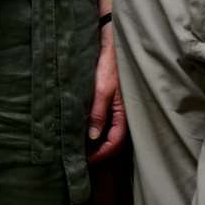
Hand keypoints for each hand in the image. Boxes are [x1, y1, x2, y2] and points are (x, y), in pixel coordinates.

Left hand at [87, 35, 125, 162]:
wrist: (112, 42)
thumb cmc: (109, 64)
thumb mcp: (102, 88)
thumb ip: (98, 112)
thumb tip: (93, 137)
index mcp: (124, 112)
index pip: (115, 142)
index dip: (102, 154)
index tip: (86, 161)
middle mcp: (124, 113)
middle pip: (114, 140)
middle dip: (99, 152)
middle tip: (81, 158)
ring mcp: (119, 107)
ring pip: (110, 131)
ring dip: (97, 141)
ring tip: (80, 146)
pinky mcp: (112, 100)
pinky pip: (107, 121)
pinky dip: (96, 129)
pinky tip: (83, 129)